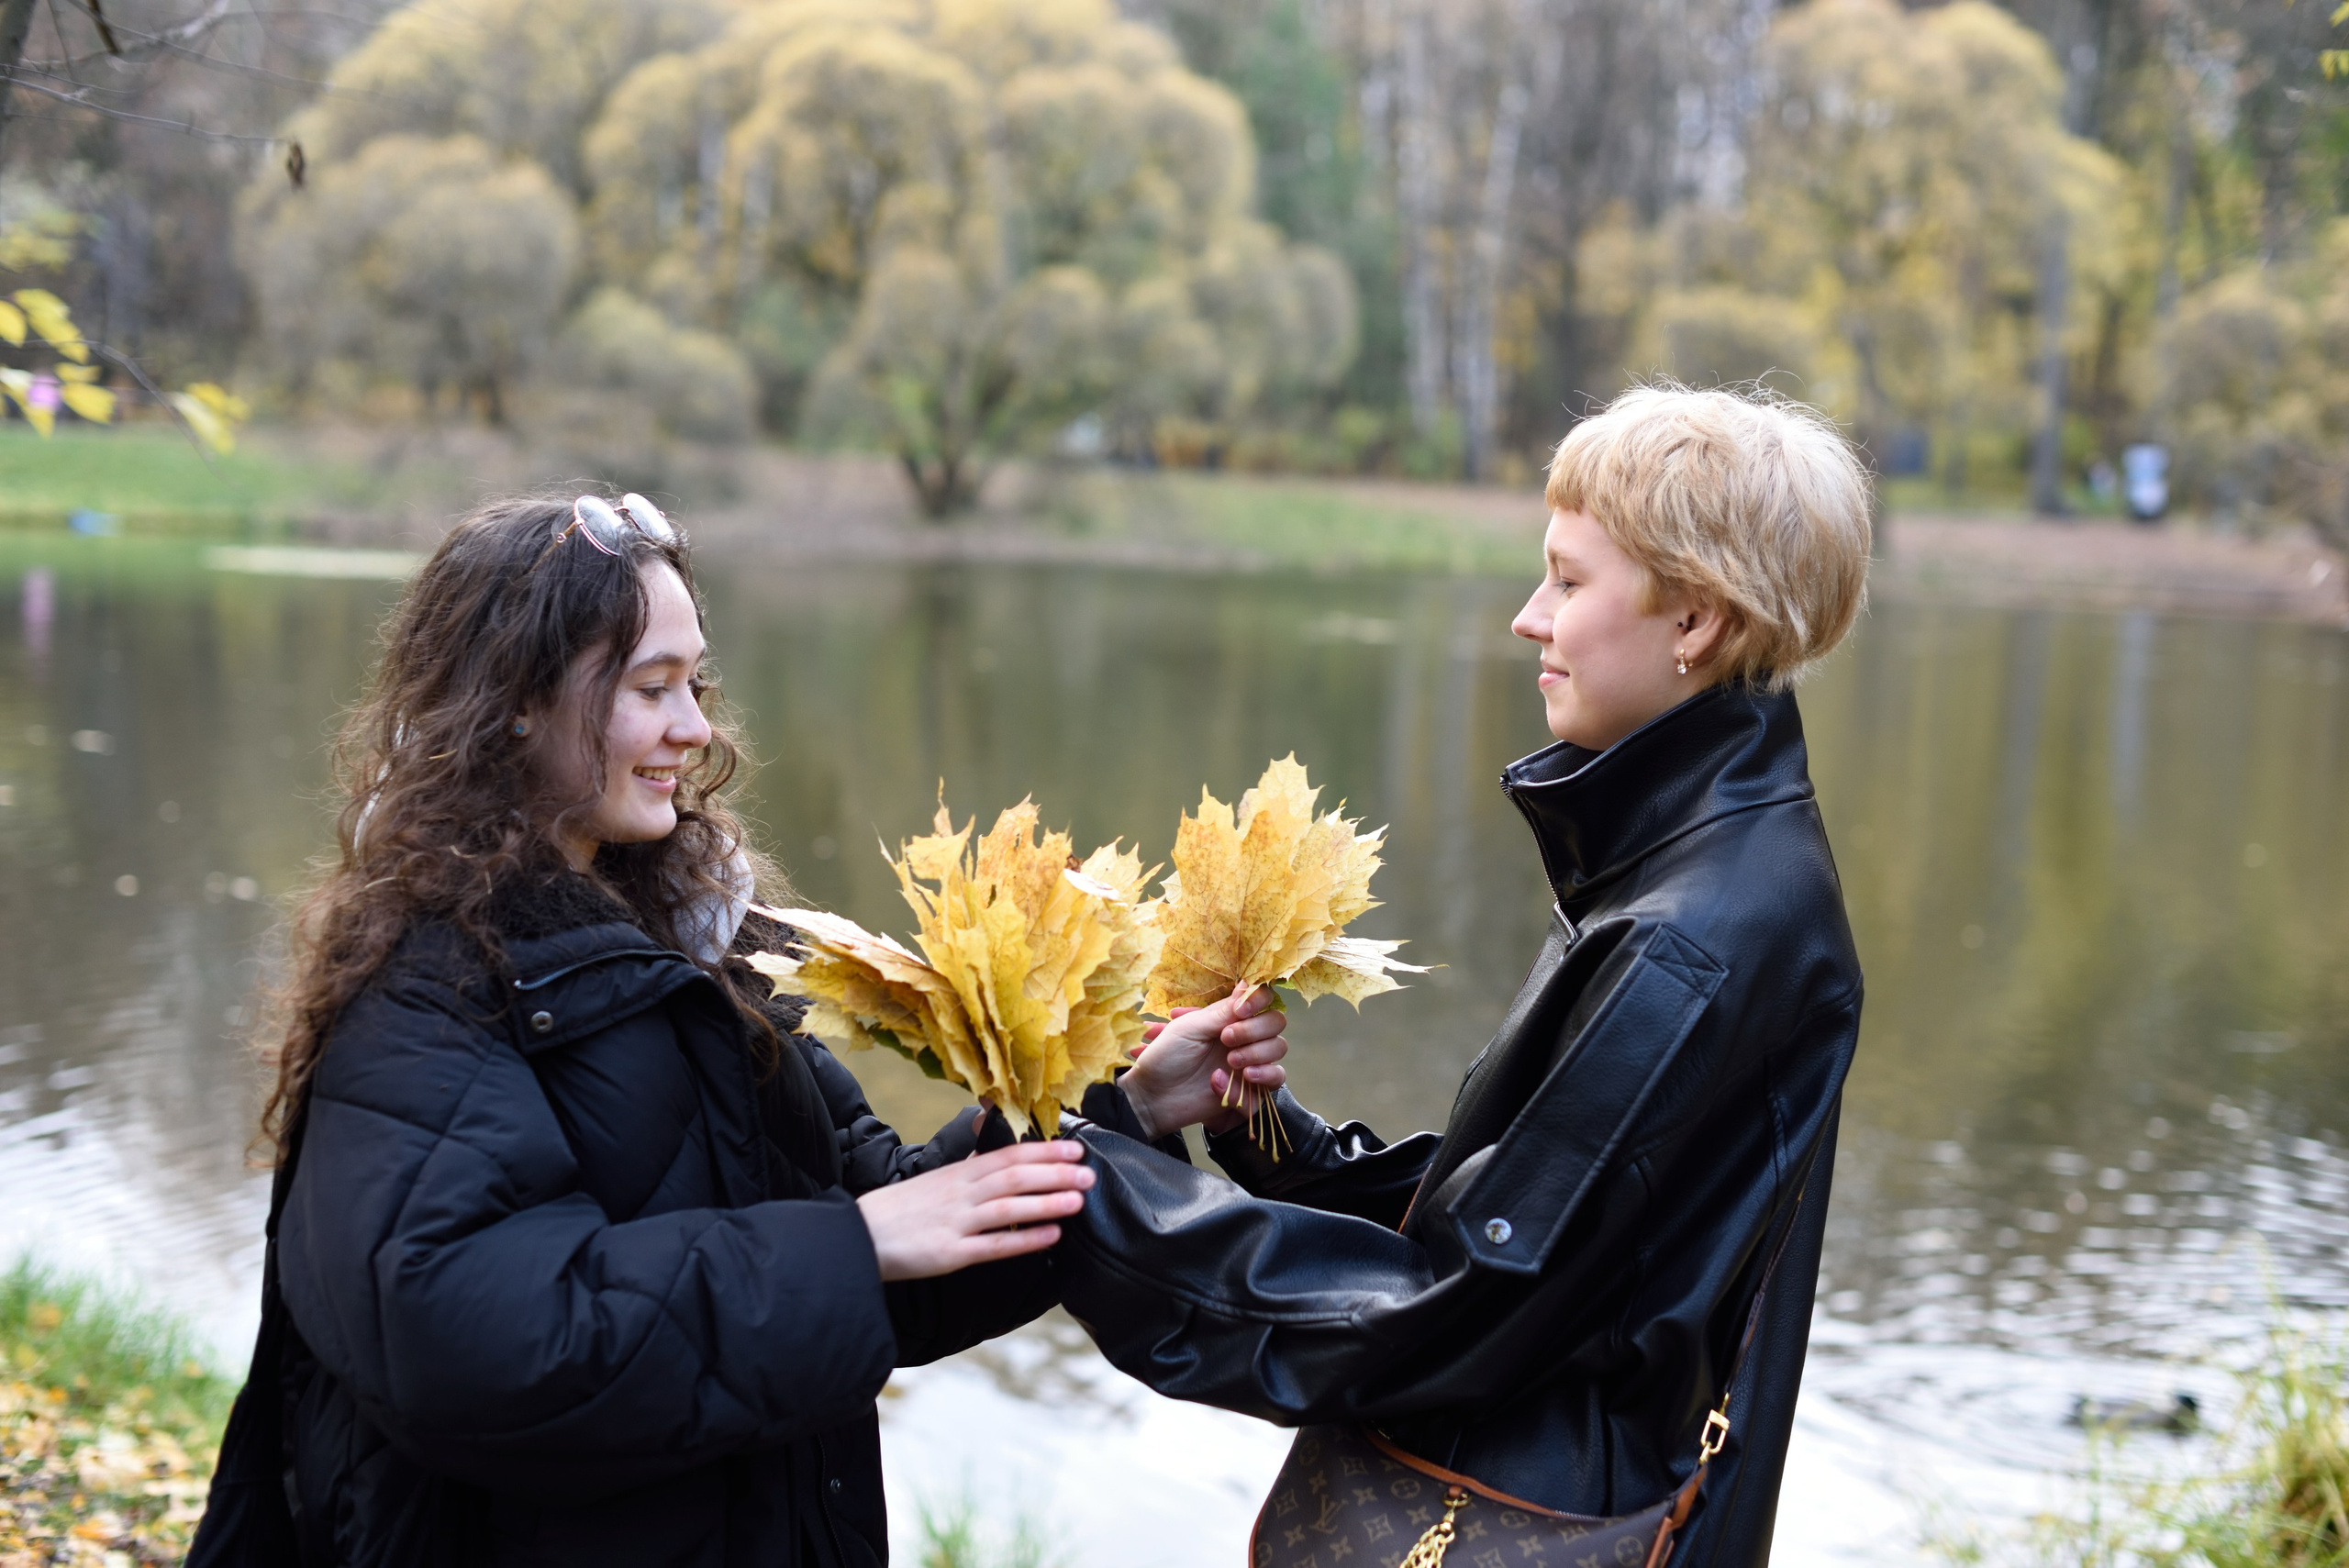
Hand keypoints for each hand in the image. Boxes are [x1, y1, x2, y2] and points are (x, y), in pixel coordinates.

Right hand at [854, 1140, 1094, 1281]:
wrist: (859, 1237)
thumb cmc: (901, 1209)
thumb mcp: (935, 1178)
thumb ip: (970, 1166)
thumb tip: (996, 1143)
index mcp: (958, 1173)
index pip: (1007, 1155)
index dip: (1043, 1151)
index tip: (1075, 1148)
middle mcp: (960, 1193)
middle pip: (1013, 1177)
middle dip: (1055, 1174)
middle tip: (1089, 1172)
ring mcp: (956, 1223)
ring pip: (1008, 1208)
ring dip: (1046, 1203)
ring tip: (1079, 1201)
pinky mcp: (950, 1254)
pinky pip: (994, 1246)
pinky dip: (1024, 1240)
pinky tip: (1051, 1237)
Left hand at [1119, 983, 1288, 1140]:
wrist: (1154, 1096)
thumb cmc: (1166, 1057)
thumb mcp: (1189, 1028)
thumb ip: (1222, 1011)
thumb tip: (1249, 984)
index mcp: (1229, 1016)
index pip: (1261, 999)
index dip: (1258, 1000)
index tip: (1240, 1011)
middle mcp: (1244, 1035)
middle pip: (1276, 1022)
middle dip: (1255, 1030)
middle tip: (1226, 1039)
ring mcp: (1250, 1061)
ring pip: (1278, 1049)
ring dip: (1257, 1053)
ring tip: (1230, 1064)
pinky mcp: (1251, 1088)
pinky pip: (1275, 1080)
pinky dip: (1259, 1079)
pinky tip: (1234, 1080)